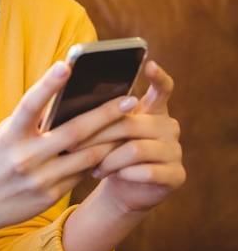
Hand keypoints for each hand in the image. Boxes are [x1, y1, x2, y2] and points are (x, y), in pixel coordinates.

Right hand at [0, 61, 131, 233]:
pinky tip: (113, 147)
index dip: (48, 84)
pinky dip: (98, 158)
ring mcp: (40, 179)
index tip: (67, 64)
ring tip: (129, 122)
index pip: (30, 104)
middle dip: (105, 114)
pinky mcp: (50, 196)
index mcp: (10, 135)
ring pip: (87, 155)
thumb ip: (31, 120)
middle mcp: (25, 156)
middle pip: (74, 131)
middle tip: (129, 99)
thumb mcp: (5, 135)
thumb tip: (67, 99)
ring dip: (111, 138)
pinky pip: (82, 173)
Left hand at [90, 60, 185, 213]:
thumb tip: (75, 103)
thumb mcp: (108, 131)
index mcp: (154, 109)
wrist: (125, 186)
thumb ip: (103, 115)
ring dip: (109, 159)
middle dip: (98, 135)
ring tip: (92, 166)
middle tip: (73, 145)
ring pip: (135, 149)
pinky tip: (110, 176)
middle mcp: (169, 126)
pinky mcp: (177, 175)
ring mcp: (176, 150)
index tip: (149, 64)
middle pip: (131, 123)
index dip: (157, 76)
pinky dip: (123, 174)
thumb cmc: (112, 151)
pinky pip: (147, 171)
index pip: (162, 88)